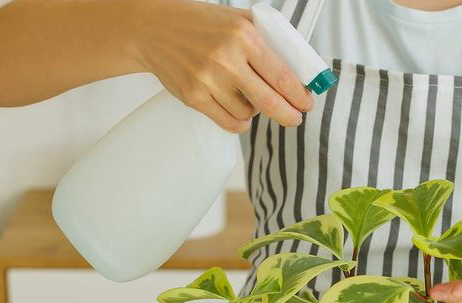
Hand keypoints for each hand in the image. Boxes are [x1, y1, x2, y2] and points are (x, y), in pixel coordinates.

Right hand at [133, 0, 313, 131]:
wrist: (153, 29)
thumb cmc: (201, 24)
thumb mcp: (238, 20)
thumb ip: (268, 40)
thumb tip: (300, 70)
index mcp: (243, 36)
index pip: (282, 75)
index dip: (300, 96)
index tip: (307, 103)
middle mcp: (226, 58)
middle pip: (269, 101)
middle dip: (289, 115)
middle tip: (295, 118)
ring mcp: (207, 80)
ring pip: (248, 113)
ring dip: (257, 112)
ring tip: (251, 99)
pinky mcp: (193, 96)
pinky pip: (228, 122)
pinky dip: (240, 123)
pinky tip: (241, 115)